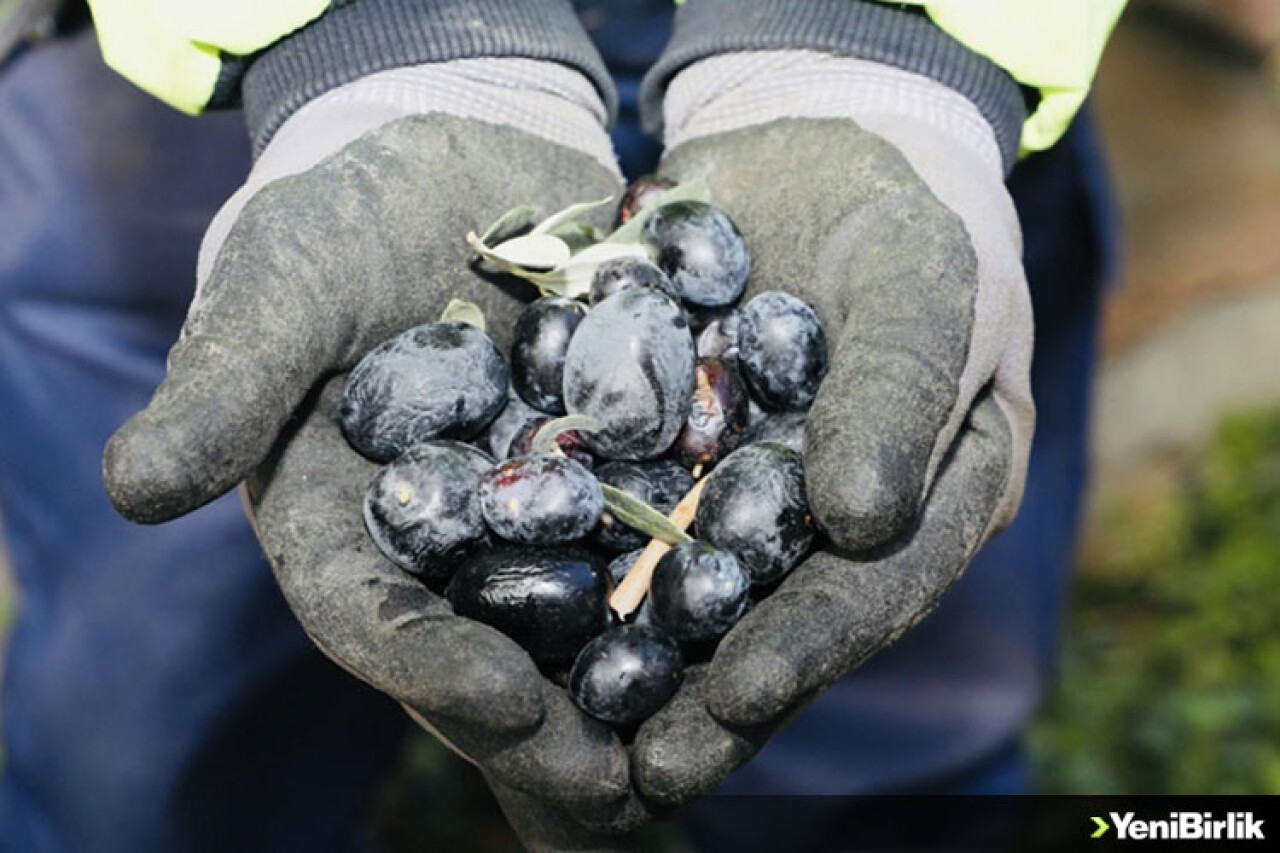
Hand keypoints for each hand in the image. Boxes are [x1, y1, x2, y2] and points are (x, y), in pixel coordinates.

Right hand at [103, 66, 646, 847]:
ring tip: (703, 749)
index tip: (507, 704)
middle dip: (549, 725)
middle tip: (620, 792)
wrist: (455, 145)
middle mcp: (449, 539)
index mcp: (350, 521)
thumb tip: (135, 488)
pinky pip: (665, 530)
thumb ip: (229, 380)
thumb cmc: (346, 211)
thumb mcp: (285, 280)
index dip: (431, 669)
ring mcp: (541, 509)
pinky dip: (705, 582)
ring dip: (639, 690)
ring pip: (585, 618)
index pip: (375, 616)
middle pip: (490, 648)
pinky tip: (763, 626)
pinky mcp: (620, 464)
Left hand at [630, 57, 1034, 804]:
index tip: (742, 694)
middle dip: (712, 699)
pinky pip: (621, 518)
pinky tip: (514, 617)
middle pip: (777, 621)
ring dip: (634, 663)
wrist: (814, 141)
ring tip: (569, 732)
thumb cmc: (900, 210)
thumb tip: (862, 524)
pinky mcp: (670, 458)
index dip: (811, 644)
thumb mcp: (922, 280)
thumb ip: (902, 390)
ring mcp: (749, 497)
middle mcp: (836, 524)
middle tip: (646, 773)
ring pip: (692, 593)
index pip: (877, 589)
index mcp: (929, 498)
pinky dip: (573, 566)